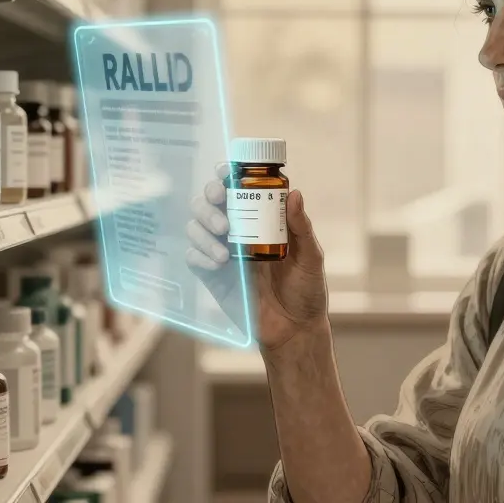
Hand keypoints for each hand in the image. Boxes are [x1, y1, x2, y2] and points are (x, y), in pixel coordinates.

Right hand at [187, 163, 327, 352]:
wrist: (294, 330)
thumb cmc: (306, 290)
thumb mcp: (310, 257)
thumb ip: (301, 227)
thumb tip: (295, 193)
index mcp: (262, 219)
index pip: (237, 187)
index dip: (226, 174)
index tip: (226, 173)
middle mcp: (238, 230)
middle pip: (209, 201)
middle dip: (209, 200)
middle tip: (221, 209)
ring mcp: (223, 251)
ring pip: (196, 225)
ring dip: (203, 229)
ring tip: (225, 248)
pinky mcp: (212, 274)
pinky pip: (193, 256)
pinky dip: (199, 254)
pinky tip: (218, 264)